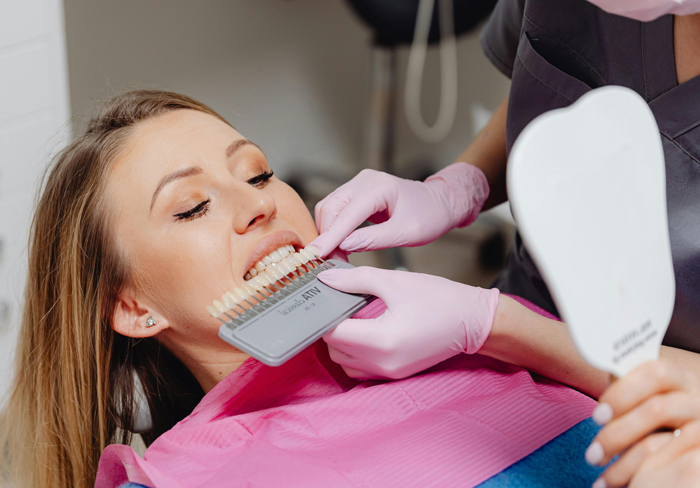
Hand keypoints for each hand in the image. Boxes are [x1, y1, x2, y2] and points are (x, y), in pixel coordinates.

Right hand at [310, 163, 488, 255]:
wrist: (440, 203)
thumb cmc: (429, 216)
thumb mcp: (405, 233)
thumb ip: (372, 240)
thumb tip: (343, 246)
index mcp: (379, 187)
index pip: (345, 214)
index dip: (329, 236)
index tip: (315, 255)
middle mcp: (364, 181)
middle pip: (330, 208)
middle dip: (327, 237)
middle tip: (332, 262)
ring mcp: (358, 184)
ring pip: (328, 208)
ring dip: (328, 233)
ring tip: (337, 256)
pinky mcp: (356, 193)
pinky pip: (336, 209)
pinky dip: (334, 228)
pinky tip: (340, 245)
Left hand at [318, 266, 499, 379]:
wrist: (473, 321)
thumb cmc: (438, 299)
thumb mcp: (394, 282)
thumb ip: (355, 279)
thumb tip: (326, 277)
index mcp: (381, 340)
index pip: (331, 332)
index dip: (324, 313)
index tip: (324, 296)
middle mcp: (382, 363)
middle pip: (334, 349)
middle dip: (332, 325)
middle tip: (340, 302)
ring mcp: (388, 373)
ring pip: (344, 362)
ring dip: (341, 341)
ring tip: (354, 317)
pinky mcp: (394, 375)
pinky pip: (360, 368)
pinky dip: (355, 352)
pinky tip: (366, 331)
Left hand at [586, 360, 699, 487]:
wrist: (687, 424)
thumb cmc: (651, 404)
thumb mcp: (642, 391)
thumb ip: (625, 382)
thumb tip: (590, 358)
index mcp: (677, 376)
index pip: (654, 373)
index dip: (623, 393)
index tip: (597, 416)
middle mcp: (695, 398)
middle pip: (658, 410)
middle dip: (619, 433)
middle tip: (592, 455)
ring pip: (667, 443)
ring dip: (627, 464)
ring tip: (600, 480)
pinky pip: (678, 467)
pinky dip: (647, 477)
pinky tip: (626, 485)